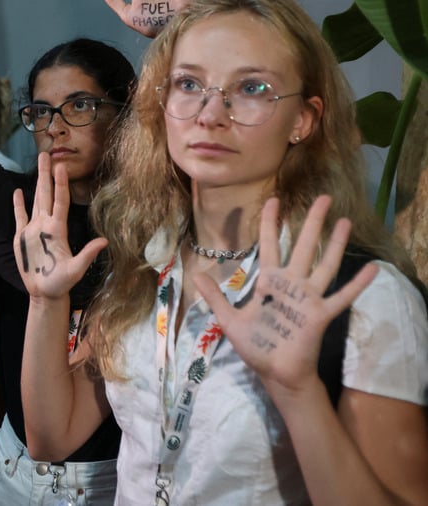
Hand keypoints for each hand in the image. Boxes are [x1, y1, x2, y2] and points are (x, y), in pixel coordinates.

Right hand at [13, 153, 107, 301]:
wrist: (44, 292)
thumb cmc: (61, 283)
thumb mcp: (76, 269)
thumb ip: (87, 254)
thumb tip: (104, 242)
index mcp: (58, 229)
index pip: (60, 201)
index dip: (61, 184)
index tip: (61, 167)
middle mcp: (47, 225)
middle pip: (47, 194)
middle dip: (46, 174)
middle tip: (46, 154)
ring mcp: (34, 229)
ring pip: (35, 200)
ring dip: (36, 182)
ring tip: (37, 165)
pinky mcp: (22, 236)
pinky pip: (20, 216)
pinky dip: (18, 204)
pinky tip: (18, 192)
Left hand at [193, 196, 377, 397]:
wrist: (275, 374)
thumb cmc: (256, 347)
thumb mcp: (230, 321)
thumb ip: (216, 298)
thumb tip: (198, 275)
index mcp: (269, 283)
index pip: (271, 245)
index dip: (271, 223)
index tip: (274, 200)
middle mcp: (291, 284)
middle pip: (303, 246)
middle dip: (312, 222)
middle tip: (323, 197)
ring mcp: (308, 298)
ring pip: (324, 264)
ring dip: (335, 244)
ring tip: (346, 221)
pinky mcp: (320, 315)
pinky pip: (341, 297)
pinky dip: (357, 284)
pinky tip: (373, 268)